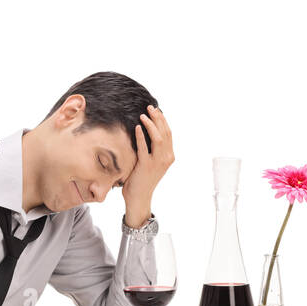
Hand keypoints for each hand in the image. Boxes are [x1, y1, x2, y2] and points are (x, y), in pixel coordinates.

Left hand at [122, 104, 173, 224]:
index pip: (168, 133)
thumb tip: (146, 131)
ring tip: (143, 115)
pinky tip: (137, 127)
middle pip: (165, 132)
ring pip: (158, 138)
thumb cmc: (141, 179)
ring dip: (151, 124)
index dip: (162, 120)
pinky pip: (144, 147)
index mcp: (169, 156)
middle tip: (150, 107)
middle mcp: (166, 158)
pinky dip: (141, 136)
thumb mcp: (151, 162)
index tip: (155, 110)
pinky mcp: (146, 166)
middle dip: (158, 117)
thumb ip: (152, 149)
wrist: (139, 197)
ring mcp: (157, 162)